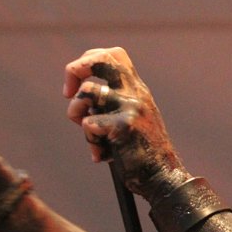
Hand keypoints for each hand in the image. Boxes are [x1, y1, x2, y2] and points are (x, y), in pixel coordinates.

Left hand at [63, 47, 187, 197]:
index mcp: (137, 89)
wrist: (162, 177)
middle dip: (74, 70)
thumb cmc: (142, 153)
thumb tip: (78, 97)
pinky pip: (89, 124)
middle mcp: (136, 92)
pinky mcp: (125, 126)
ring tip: (88, 132)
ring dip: (76, 114)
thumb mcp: (131, 120)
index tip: (76, 84)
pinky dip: (91, 141)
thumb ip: (113, 104)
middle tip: (68, 94)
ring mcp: (132, 107)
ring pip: (87, 92)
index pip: (112, 55)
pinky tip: (102, 155)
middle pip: (101, 58)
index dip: (87, 61)